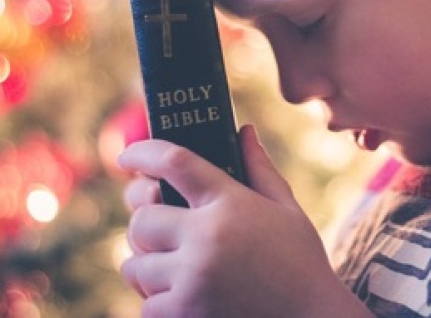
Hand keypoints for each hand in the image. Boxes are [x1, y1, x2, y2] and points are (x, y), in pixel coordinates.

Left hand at [117, 125, 372, 317]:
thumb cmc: (302, 263)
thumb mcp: (287, 210)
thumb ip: (259, 168)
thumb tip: (243, 130)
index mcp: (230, 203)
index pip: (175, 162)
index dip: (144, 153)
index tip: (128, 156)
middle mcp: (206, 238)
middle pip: (142, 219)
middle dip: (146, 223)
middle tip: (160, 230)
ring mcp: (192, 280)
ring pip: (135, 266)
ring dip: (147, 266)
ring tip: (171, 268)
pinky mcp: (184, 315)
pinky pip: (145, 306)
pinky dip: (156, 302)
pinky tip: (181, 297)